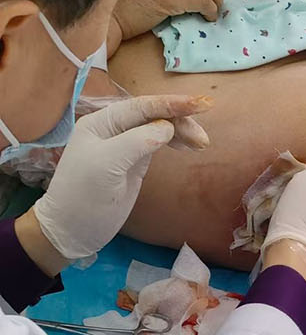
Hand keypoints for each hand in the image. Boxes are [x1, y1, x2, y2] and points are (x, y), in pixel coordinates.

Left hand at [32, 96, 209, 262]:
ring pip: (158, 129)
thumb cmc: (83, 197)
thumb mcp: (106, 166)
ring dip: (181, 132)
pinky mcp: (134, 162)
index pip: (141, 106)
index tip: (202, 103)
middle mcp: (113, 129)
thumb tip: (167, 127)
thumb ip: (136, 142)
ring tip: (201, 144)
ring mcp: (125, 145)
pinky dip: (174, 142)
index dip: (172, 103)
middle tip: (203, 139)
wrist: (72, 230)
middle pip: (153, 115)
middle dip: (180, 120)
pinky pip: (157, 143)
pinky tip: (188, 145)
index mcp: (102, 123)